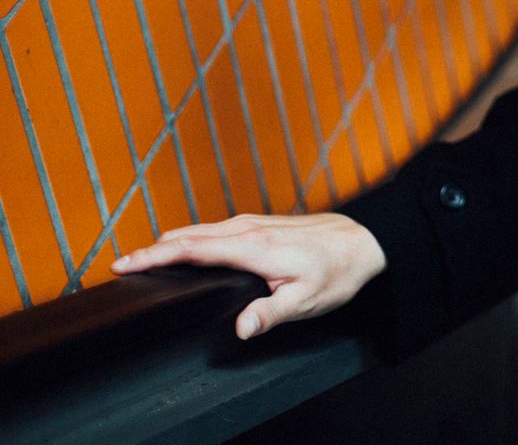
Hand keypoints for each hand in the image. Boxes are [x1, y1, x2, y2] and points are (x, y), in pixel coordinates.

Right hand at [111, 213, 386, 339]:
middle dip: (151, 249)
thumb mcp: (306, 300)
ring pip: (200, 230)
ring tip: (140, 259)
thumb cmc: (336, 271)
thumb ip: (271, 313)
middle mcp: (248, 229)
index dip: (154, 256)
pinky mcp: (258, 224)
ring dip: (169, 242)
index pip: (192, 249)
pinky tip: (182, 250)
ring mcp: (252, 223)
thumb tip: (240, 328)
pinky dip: (190, 238)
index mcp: (253, 247)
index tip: (123, 264)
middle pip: (188, 236)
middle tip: (119, 266)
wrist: (363, 240)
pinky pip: (213, 229)